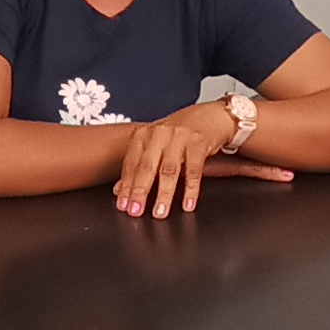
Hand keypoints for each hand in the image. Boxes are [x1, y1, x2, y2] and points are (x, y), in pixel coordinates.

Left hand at [114, 105, 294, 218]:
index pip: (131, 164)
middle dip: (140, 191)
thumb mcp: (155, 146)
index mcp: (144, 134)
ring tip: (160, 212)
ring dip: (164, 194)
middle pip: (147, 166)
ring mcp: (180, 137)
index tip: (123, 205)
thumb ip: (138, 167)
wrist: (210, 116)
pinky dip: (191, 189)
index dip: (126, 186)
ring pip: (169, 169)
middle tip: (135, 211)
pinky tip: (187, 204)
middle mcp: (160, 133)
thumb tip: (120, 191)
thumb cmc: (179, 133)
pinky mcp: (199, 143)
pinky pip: (194, 170)